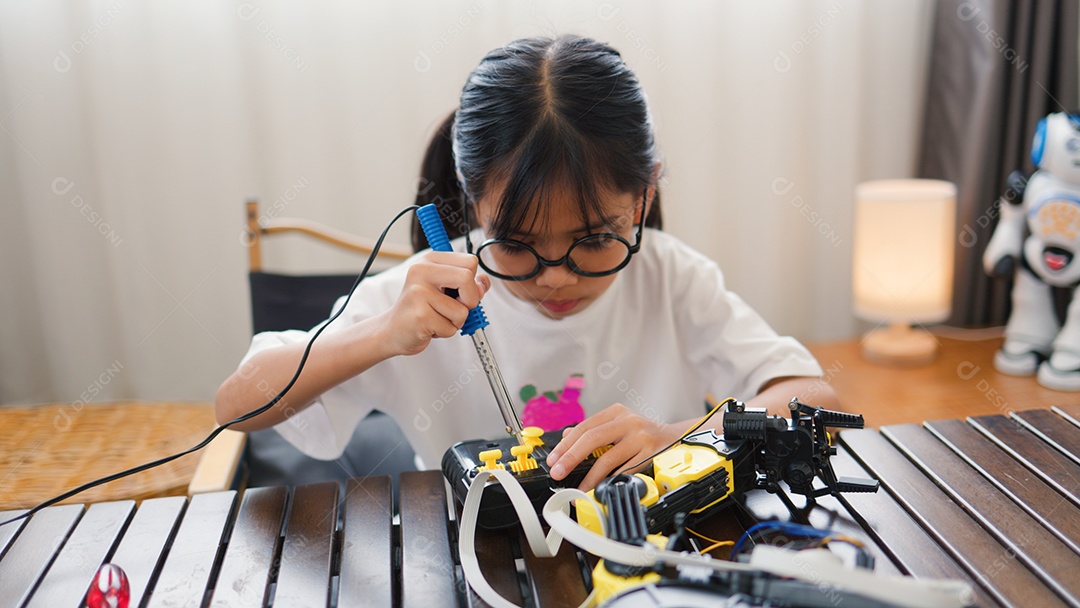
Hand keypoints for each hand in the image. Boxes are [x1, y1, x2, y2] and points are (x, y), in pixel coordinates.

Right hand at [380, 251, 489, 356]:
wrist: (393, 331)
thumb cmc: (423, 310)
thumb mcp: (447, 291)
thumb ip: (469, 284)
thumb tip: (484, 282)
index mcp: (430, 260)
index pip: (470, 261)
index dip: (473, 282)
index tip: (460, 292)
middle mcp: (421, 271)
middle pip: (468, 278)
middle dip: (469, 300)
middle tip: (453, 307)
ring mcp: (418, 293)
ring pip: (463, 310)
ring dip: (455, 321)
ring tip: (436, 318)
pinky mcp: (420, 315)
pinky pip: (451, 327)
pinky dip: (445, 332)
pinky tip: (428, 327)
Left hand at [545, 403, 683, 491]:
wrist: (676, 437)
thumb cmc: (643, 433)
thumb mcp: (619, 424)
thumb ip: (594, 429)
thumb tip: (566, 436)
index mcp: (616, 412)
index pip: (584, 427)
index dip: (566, 445)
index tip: (553, 459)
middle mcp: (629, 421)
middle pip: (592, 438)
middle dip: (571, 458)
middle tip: (558, 472)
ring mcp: (641, 437)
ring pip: (608, 458)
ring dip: (590, 477)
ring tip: (579, 488)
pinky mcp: (651, 453)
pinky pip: (626, 471)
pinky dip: (611, 481)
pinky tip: (601, 489)